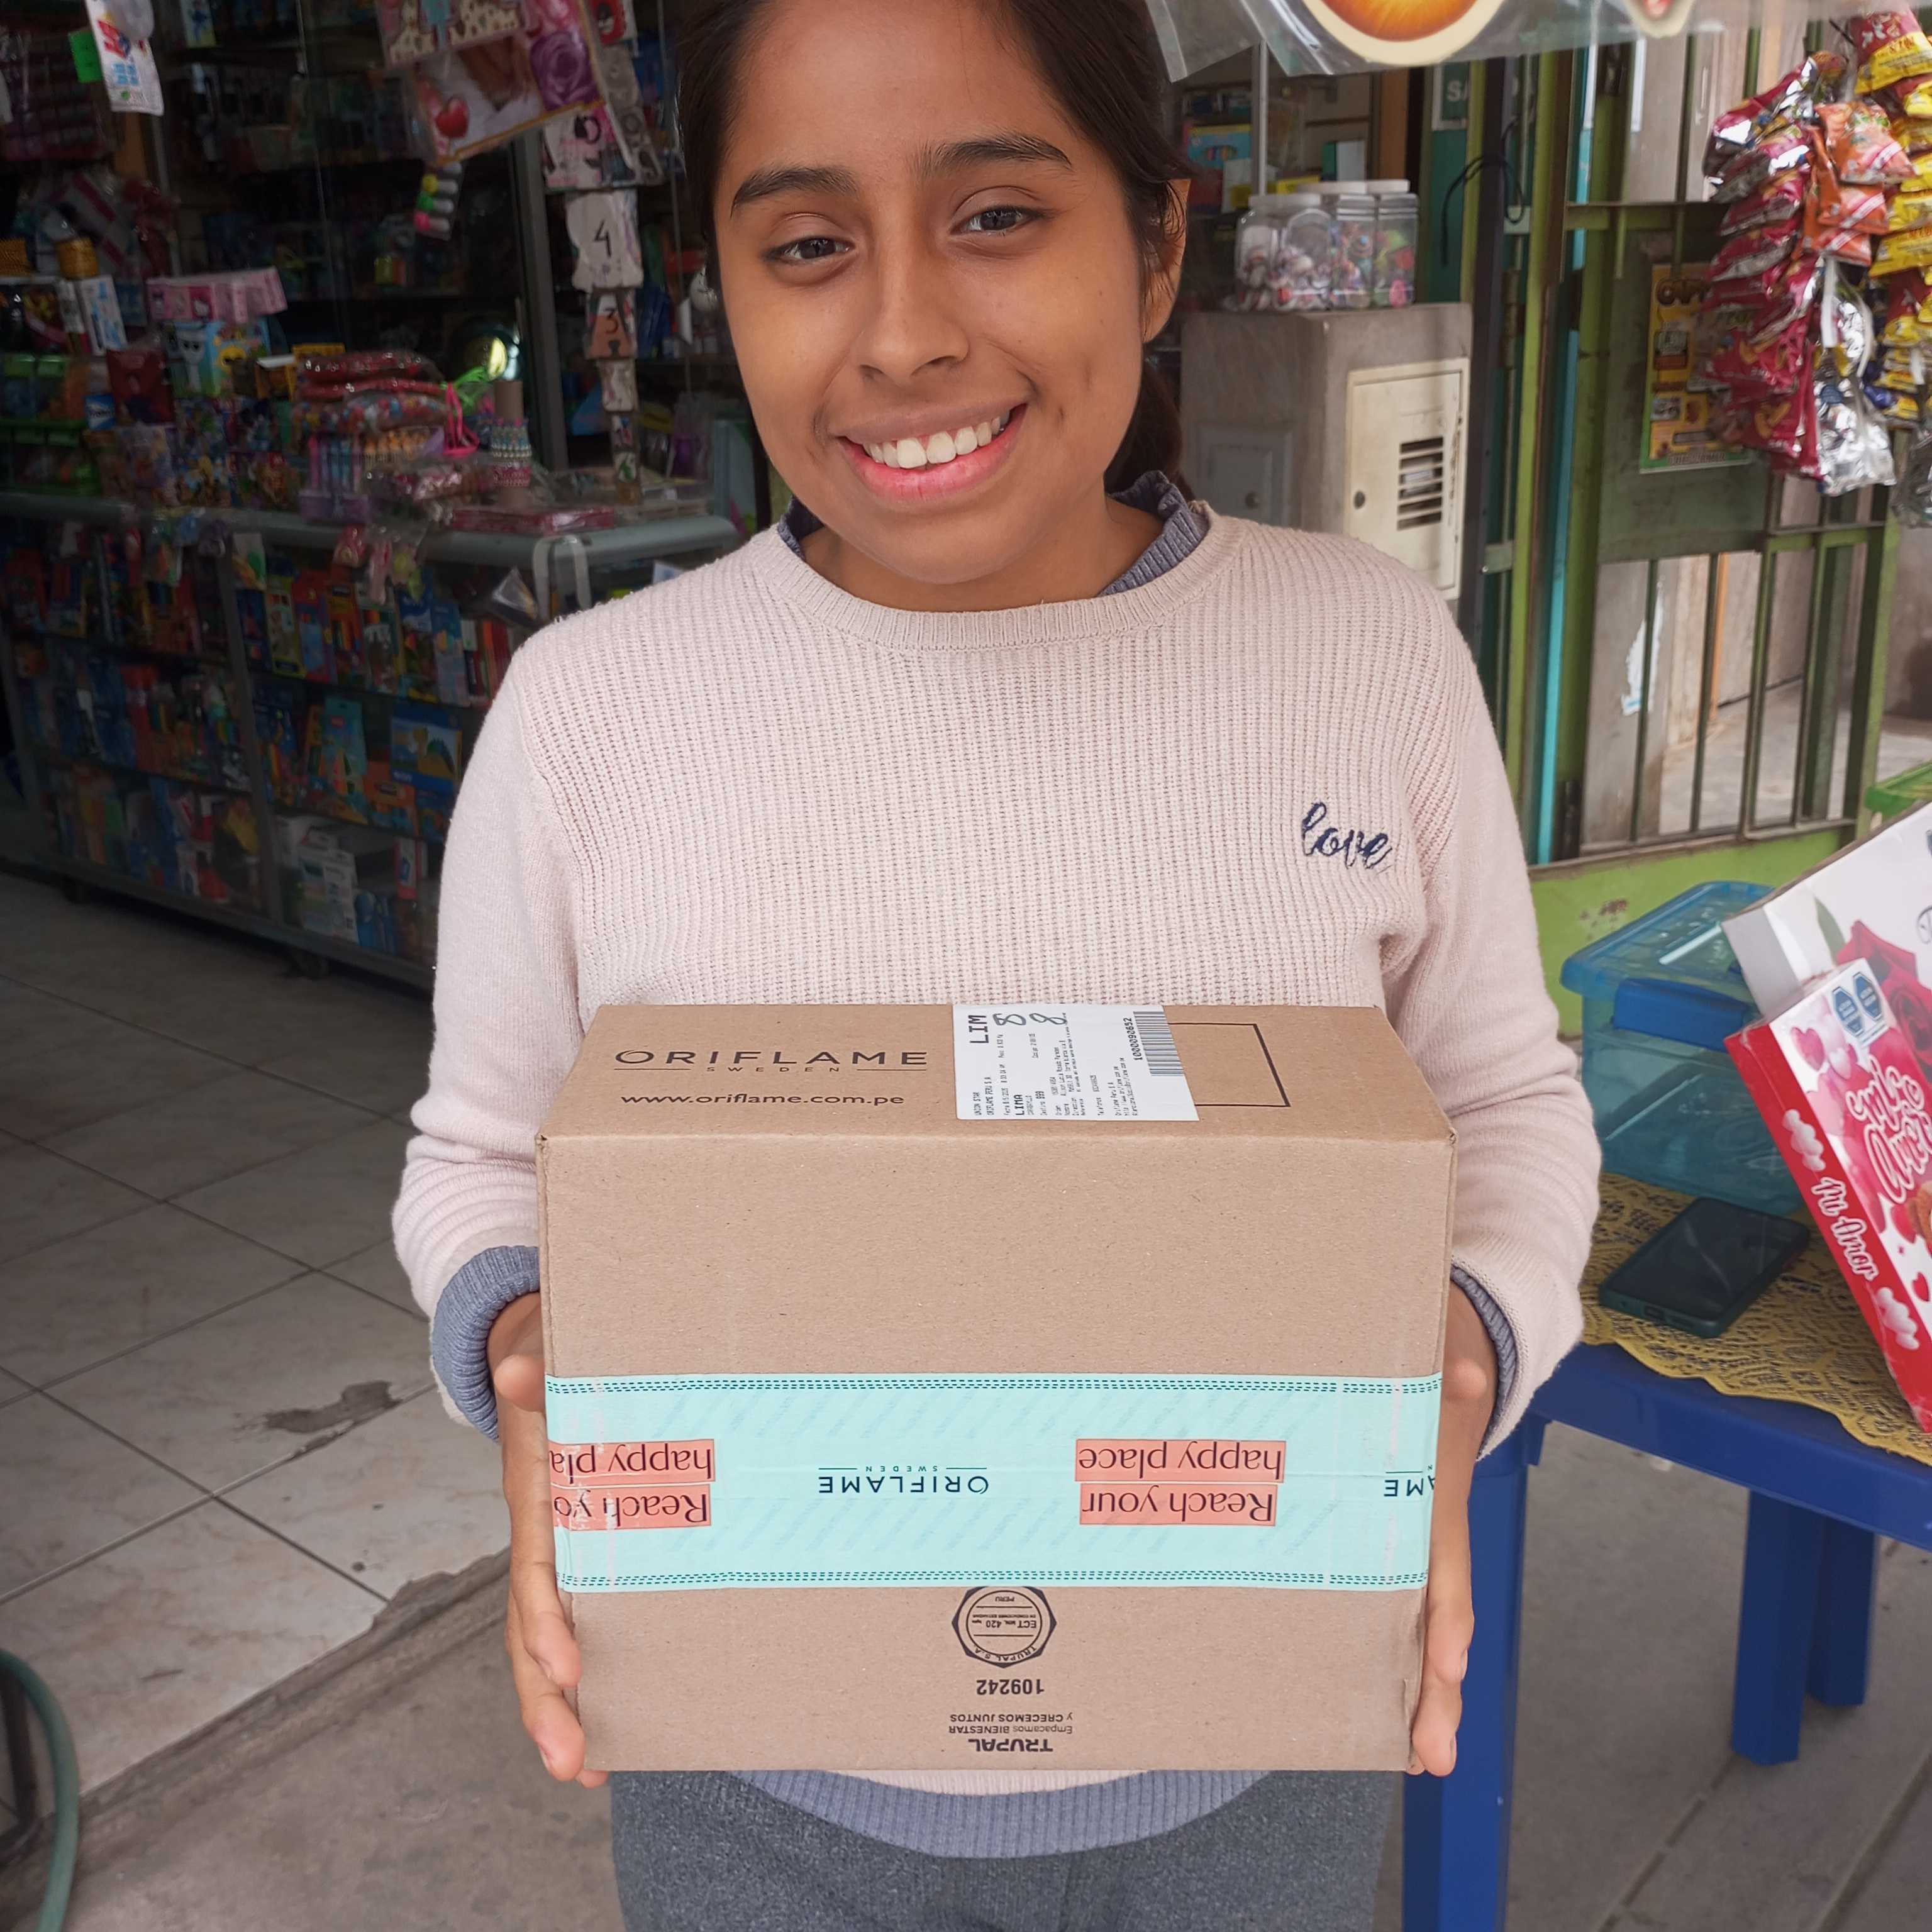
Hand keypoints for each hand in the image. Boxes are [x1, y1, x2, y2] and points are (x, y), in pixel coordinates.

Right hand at [490, 1292, 605, 1789]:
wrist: (533, 1355)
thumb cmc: (547, 1359)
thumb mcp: (544, 1352)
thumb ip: (534, 1364)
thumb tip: (514, 1370)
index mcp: (538, 1494)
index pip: (535, 1568)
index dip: (546, 1619)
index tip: (568, 1665)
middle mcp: (543, 1535)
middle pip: (530, 1629)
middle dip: (545, 1699)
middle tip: (570, 1762)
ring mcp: (561, 1554)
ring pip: (546, 1642)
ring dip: (561, 1708)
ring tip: (583, 1772)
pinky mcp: (587, 1559)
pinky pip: (580, 1627)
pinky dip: (586, 1683)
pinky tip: (611, 1736)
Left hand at [1409, 1285, 1496, 1777]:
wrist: (1456, 1334)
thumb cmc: (1440, 1344)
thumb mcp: (1442, 1346)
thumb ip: (1453, 1365)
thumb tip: (1466, 1373)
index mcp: (1435, 1479)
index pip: (1443, 1551)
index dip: (1446, 1604)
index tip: (1450, 1657)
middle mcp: (1426, 1516)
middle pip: (1436, 1606)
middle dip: (1439, 1682)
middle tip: (1434, 1753)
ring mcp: (1409, 1527)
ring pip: (1417, 1613)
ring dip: (1422, 1681)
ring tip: (1416, 1752)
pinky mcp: (1385, 1527)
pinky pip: (1388, 1591)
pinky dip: (1392, 1643)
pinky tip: (1382, 1696)